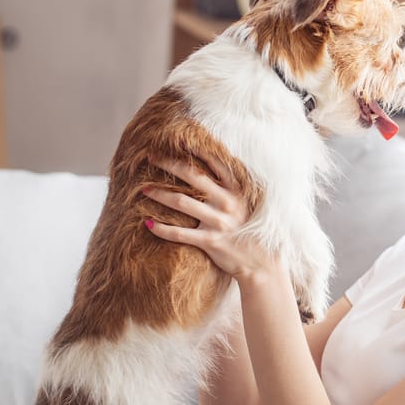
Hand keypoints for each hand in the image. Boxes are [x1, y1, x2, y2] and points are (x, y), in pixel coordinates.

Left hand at [143, 156, 269, 280]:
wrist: (261, 263)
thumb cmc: (252, 231)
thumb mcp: (249, 205)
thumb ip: (233, 190)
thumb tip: (213, 172)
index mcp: (237, 191)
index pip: (215, 163)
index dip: (197, 150)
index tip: (178, 141)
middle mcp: (227, 203)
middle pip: (193, 177)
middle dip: (169, 165)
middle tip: (151, 158)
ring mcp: (218, 222)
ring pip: (181, 202)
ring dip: (158, 193)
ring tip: (142, 189)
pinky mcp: (210, 242)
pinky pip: (179, 233)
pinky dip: (161, 228)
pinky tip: (148, 223)